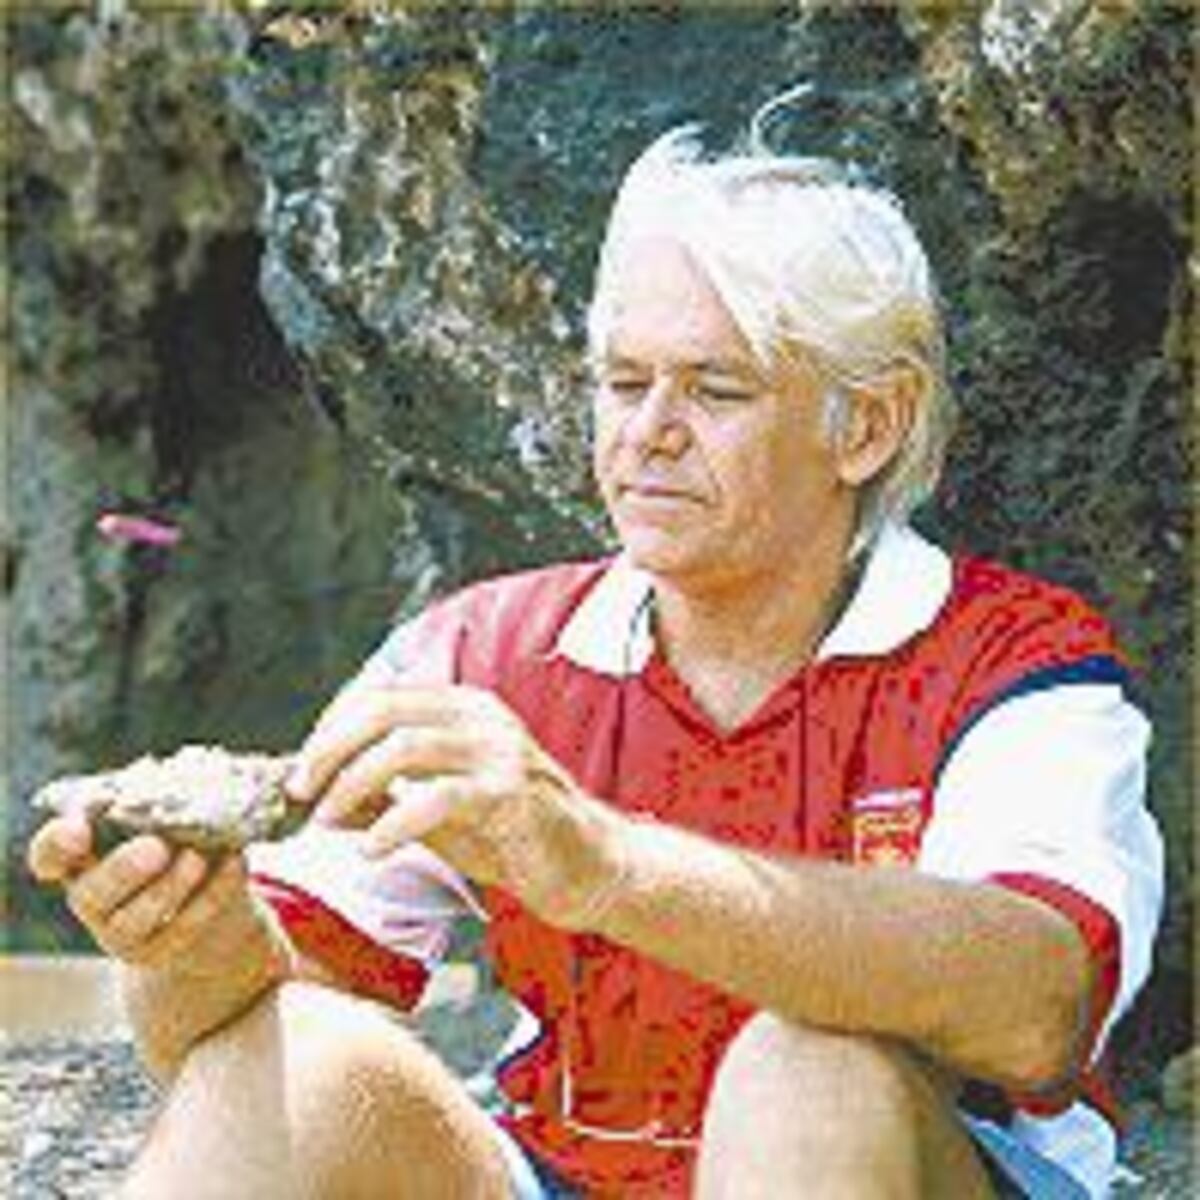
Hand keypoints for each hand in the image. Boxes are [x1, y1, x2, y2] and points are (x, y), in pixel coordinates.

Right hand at [27, 813, 245, 967]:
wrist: (208, 895)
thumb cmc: (176, 840)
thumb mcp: (162, 821)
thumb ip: (158, 806)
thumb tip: (183, 786)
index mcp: (81, 859)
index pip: (49, 855)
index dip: (55, 845)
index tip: (78, 829)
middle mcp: (93, 900)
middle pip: (89, 896)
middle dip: (122, 871)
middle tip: (156, 846)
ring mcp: (123, 934)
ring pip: (134, 922)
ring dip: (169, 887)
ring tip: (198, 857)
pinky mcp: (162, 952)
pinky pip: (185, 928)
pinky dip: (213, 894)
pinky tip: (235, 863)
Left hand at [286, 682, 620, 925]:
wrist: (593, 866)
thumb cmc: (516, 837)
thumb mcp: (439, 814)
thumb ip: (388, 800)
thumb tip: (324, 805)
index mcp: (464, 709)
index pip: (380, 696)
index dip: (331, 729)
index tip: (302, 772)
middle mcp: (482, 717)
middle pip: (383, 711)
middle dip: (329, 750)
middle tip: (300, 792)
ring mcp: (500, 751)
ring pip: (404, 747)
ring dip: (352, 784)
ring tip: (327, 822)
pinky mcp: (512, 793)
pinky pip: (438, 798)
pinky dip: (393, 822)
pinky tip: (372, 849)